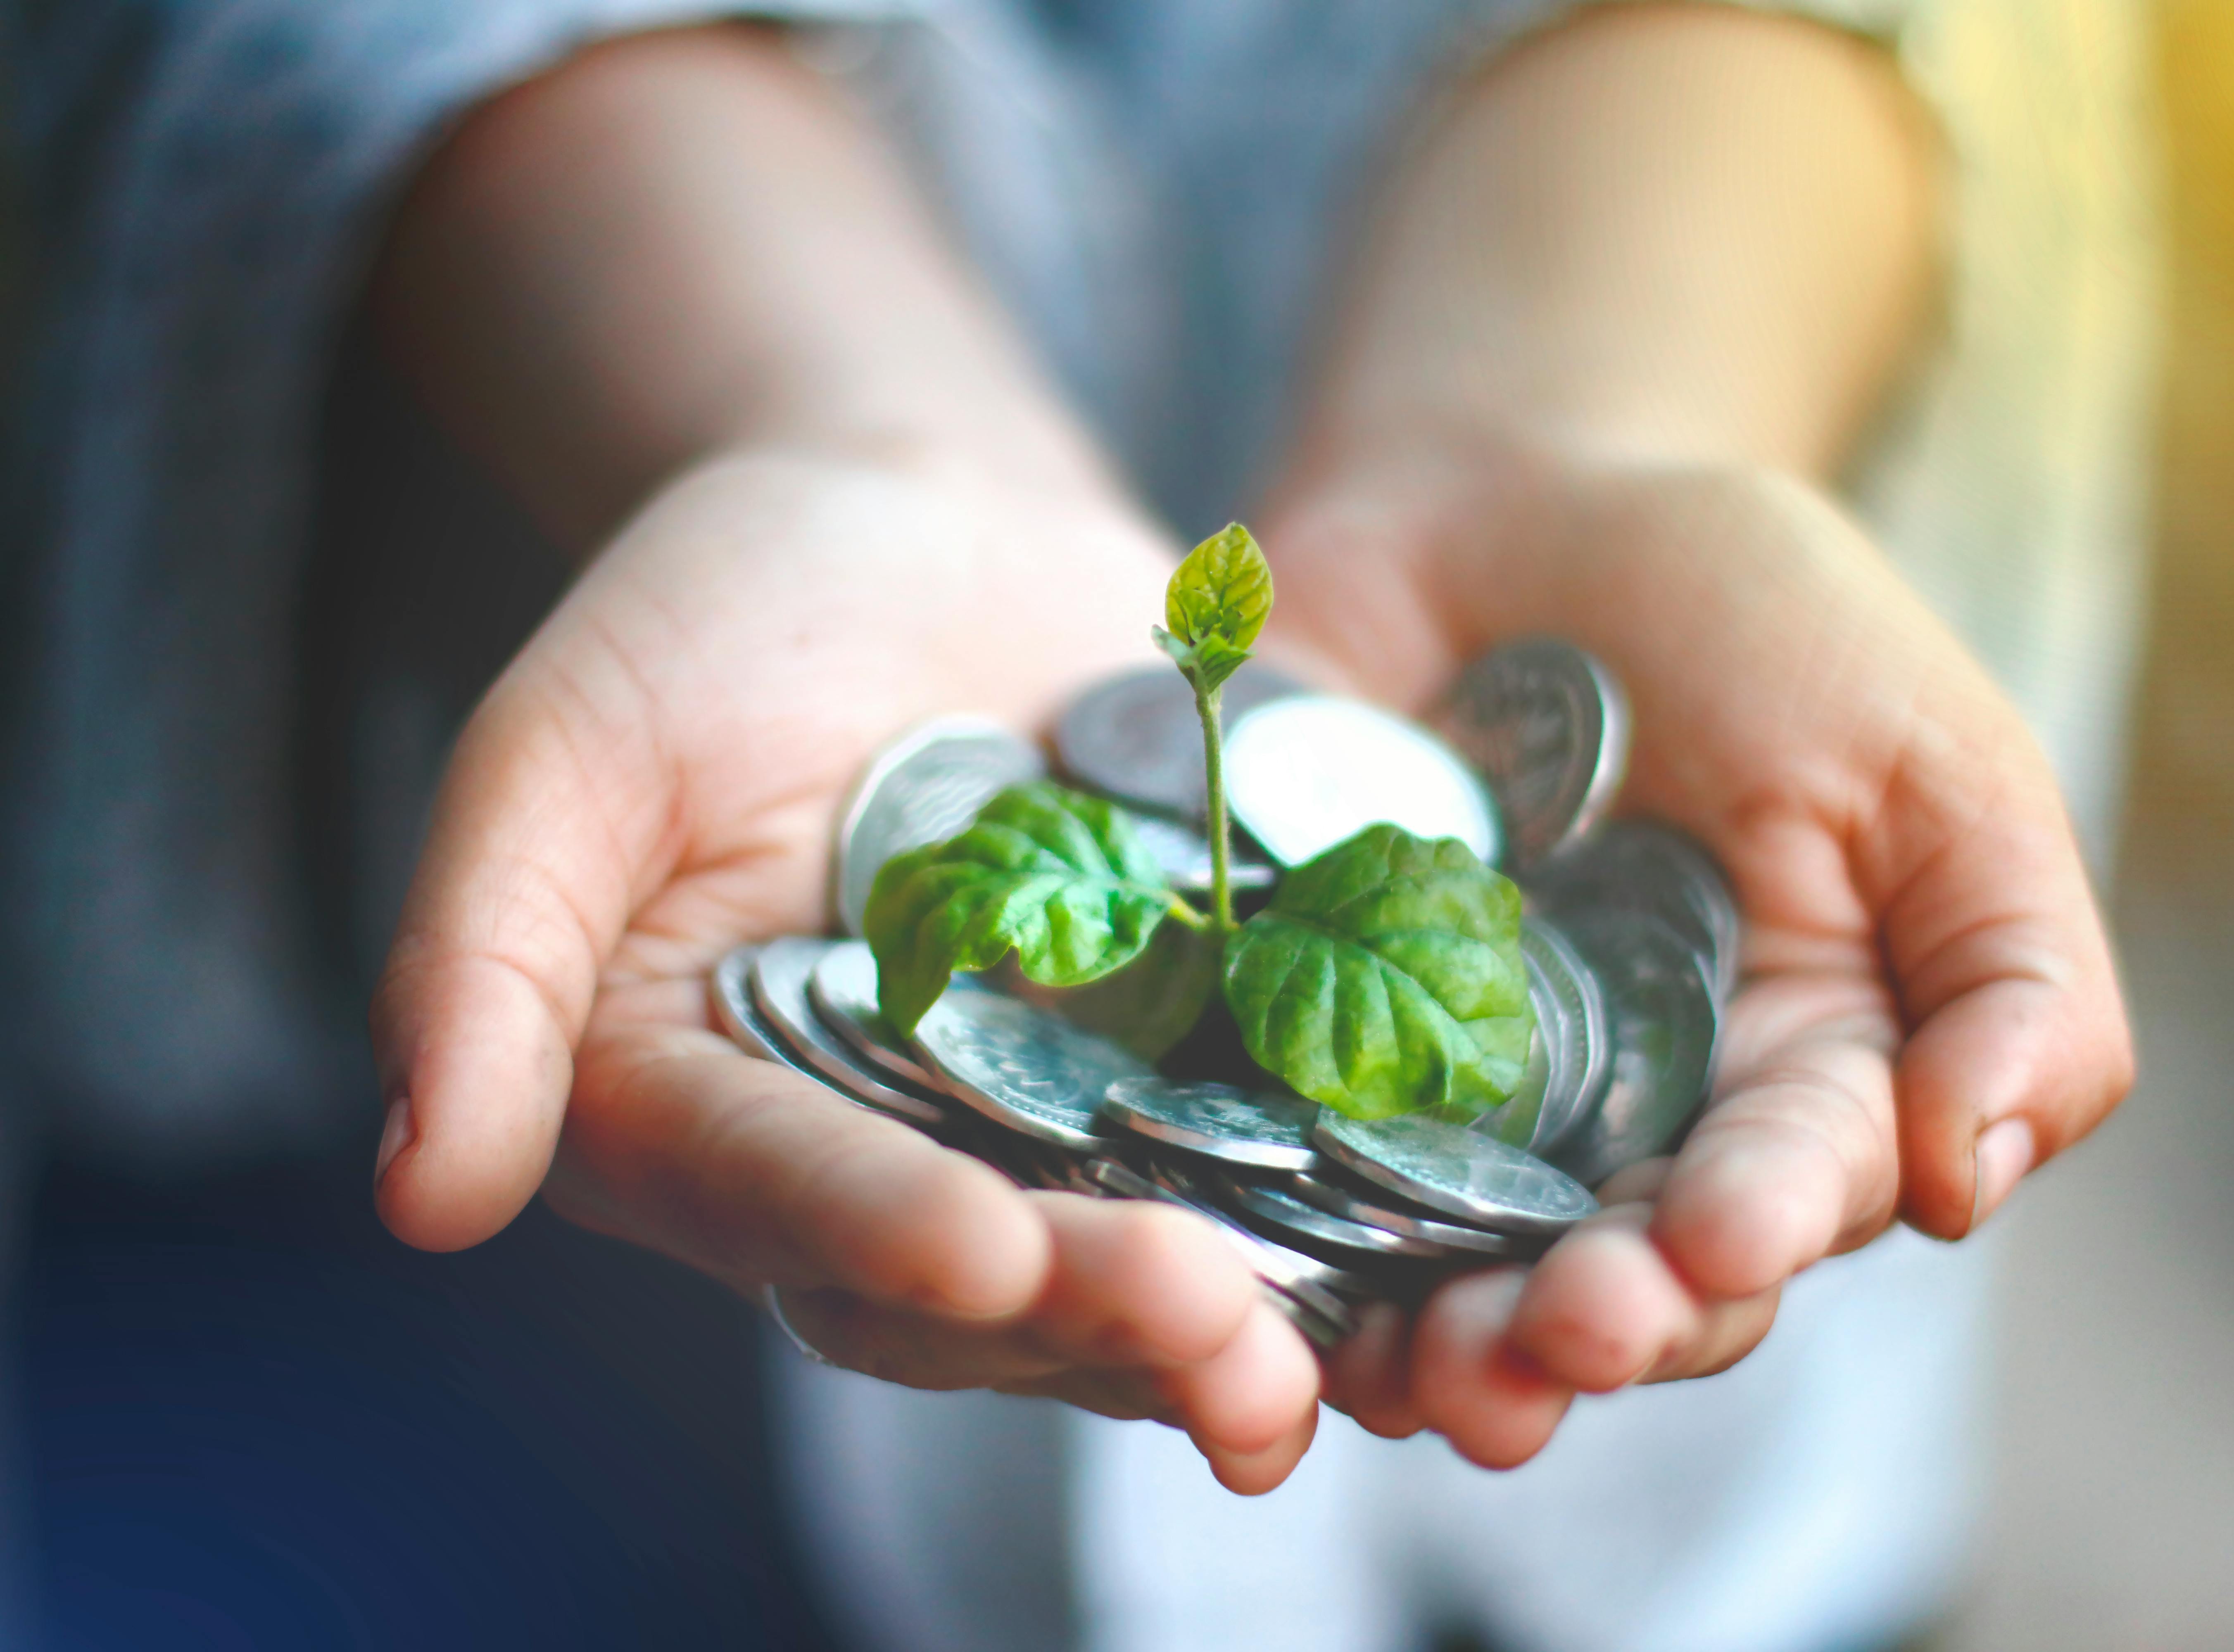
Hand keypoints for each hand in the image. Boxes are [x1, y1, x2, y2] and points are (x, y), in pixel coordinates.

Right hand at [371, 447, 1323, 1492]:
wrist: (914, 524)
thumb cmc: (704, 620)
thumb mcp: (566, 750)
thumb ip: (482, 960)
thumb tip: (423, 1195)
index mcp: (707, 1117)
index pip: (786, 1199)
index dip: (878, 1233)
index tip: (980, 1255)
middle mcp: (879, 1161)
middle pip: (982, 1282)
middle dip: (1098, 1314)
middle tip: (1220, 1338)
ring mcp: (1046, 1129)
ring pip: (1133, 1269)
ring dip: (1234, 1329)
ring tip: (1326, 1360)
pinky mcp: (1190, 1070)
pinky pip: (1267, 1174)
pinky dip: (1346, 1231)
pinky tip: (1440, 1269)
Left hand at [1261, 443, 2133, 1465]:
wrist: (1503, 504)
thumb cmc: (1749, 620)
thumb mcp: (1931, 762)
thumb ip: (2011, 975)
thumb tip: (1968, 1178)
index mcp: (1791, 1084)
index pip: (1784, 1198)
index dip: (1751, 1232)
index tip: (1714, 1239)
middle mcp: (1626, 1137)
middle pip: (1621, 1285)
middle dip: (1596, 1325)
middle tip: (1559, 1335)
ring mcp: (1455, 1114)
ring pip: (1453, 1283)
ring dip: (1442, 1350)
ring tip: (1422, 1374)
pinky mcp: (1298, 1065)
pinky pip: (1284, 1193)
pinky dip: (1281, 1264)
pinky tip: (1270, 1309)